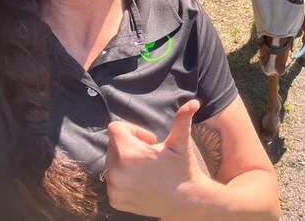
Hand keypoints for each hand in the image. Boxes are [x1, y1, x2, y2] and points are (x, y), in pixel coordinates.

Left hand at [103, 100, 205, 217]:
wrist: (186, 201)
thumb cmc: (183, 168)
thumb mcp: (181, 143)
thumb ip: (182, 120)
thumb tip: (193, 102)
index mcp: (130, 154)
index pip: (115, 129)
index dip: (133, 130)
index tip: (148, 140)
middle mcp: (117, 172)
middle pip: (113, 145)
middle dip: (129, 145)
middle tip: (150, 154)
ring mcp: (114, 188)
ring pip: (111, 163)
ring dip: (125, 162)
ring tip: (146, 168)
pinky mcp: (115, 200)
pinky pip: (113, 180)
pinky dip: (124, 178)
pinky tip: (142, 181)